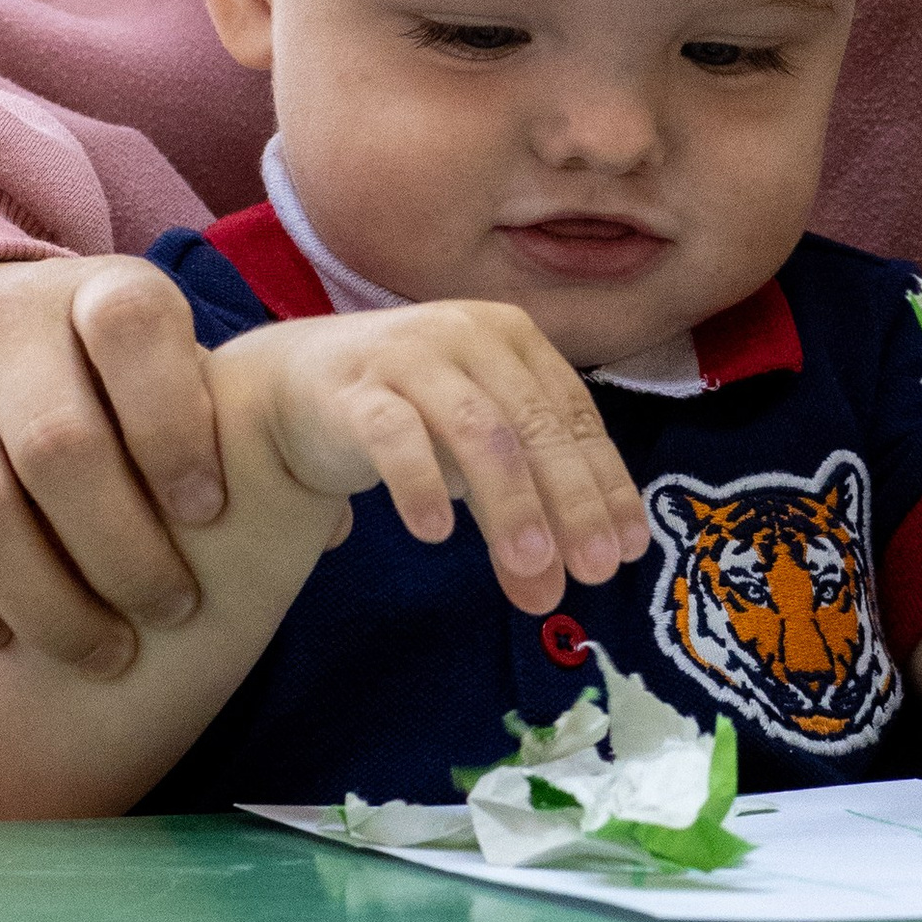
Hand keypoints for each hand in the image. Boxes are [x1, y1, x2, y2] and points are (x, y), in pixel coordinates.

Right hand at [0, 255, 226, 676]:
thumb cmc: (88, 375)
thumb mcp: (155, 362)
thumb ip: (229, 425)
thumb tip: (337, 525)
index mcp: (93, 293)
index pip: (136, 329)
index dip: (178, 426)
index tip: (212, 511)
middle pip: (60, 447)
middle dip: (127, 553)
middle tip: (172, 614)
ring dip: (48, 604)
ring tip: (106, 648)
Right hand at [234, 302, 649, 616]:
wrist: (292, 384)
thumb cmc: (408, 412)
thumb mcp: (474, 454)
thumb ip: (518, 506)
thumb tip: (557, 585)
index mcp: (514, 339)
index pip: (573, 416)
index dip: (606, 482)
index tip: (628, 549)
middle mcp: (468, 335)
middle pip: (534, 424)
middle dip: (571, 501)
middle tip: (593, 571)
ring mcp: (409, 356)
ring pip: (476, 429)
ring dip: (510, 501)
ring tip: (529, 564)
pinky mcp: (352, 389)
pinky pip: (392, 434)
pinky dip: (419, 482)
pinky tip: (435, 533)